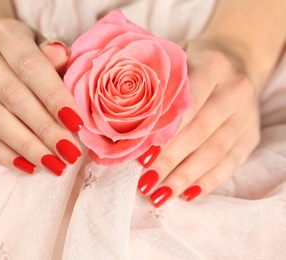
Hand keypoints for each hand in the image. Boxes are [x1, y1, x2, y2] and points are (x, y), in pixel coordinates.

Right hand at [0, 19, 83, 175]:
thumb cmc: (22, 53)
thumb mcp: (40, 46)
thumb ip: (53, 57)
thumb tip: (64, 57)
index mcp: (4, 34)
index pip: (31, 67)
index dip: (55, 98)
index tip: (77, 124)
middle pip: (13, 97)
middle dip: (45, 129)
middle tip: (70, 153)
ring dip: (27, 147)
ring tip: (54, 165)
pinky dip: (1, 154)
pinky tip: (27, 166)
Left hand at [137, 40, 260, 206]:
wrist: (236, 58)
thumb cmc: (193, 61)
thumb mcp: (175, 58)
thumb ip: (154, 81)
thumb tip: (118, 120)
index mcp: (213, 66)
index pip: (186, 104)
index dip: (164, 132)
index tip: (141, 156)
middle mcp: (235, 90)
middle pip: (199, 132)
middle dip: (169, 161)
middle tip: (145, 182)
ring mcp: (246, 115)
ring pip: (215, 152)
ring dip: (185, 177)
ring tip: (160, 195)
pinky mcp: (251, 134)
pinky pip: (231, 163)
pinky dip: (208, 181)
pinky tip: (187, 194)